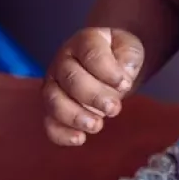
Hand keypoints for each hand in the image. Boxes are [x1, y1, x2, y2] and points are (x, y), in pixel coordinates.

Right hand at [43, 28, 143, 145]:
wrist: (108, 61)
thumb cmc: (118, 54)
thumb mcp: (129, 48)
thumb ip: (128, 59)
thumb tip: (122, 79)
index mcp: (85, 41)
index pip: (90, 53)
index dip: (107, 70)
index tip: (125, 83)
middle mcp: (63, 60)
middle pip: (71, 79)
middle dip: (93, 96)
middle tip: (114, 108)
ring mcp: (54, 83)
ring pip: (54, 101)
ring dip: (75, 116)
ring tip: (97, 125)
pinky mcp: (52, 106)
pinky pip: (49, 121)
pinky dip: (60, 133)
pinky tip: (79, 139)